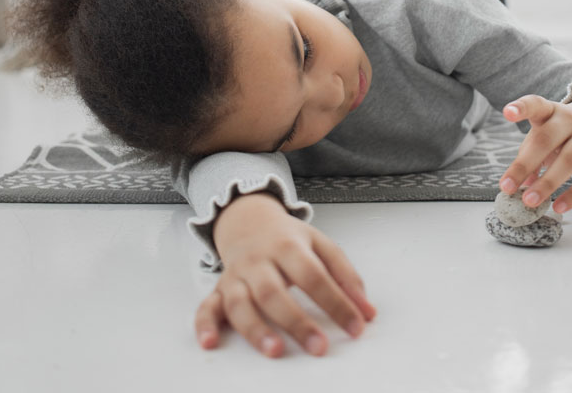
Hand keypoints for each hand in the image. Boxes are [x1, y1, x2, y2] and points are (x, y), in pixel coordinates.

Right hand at [194, 193, 376, 357]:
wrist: (248, 221)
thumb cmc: (288, 239)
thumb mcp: (321, 245)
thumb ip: (346, 276)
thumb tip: (367, 312)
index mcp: (288, 246)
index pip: (314, 275)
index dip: (336, 302)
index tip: (356, 327)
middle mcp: (259, 261)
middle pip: (274, 291)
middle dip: (297, 322)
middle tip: (319, 348)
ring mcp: (237, 275)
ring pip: (240, 302)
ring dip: (255, 329)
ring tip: (274, 351)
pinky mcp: (219, 288)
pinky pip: (206, 306)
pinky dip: (204, 325)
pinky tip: (210, 343)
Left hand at [498, 95, 571, 215]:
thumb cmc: (561, 131)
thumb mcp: (543, 132)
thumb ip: (528, 154)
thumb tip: (519, 185)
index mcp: (550, 111)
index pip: (535, 104)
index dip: (521, 107)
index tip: (507, 112)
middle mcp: (570, 121)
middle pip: (547, 140)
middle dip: (525, 164)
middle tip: (506, 187)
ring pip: (568, 161)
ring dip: (547, 183)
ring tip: (530, 201)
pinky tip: (558, 207)